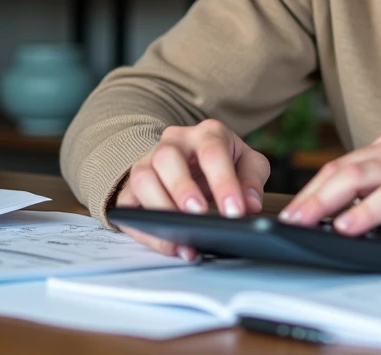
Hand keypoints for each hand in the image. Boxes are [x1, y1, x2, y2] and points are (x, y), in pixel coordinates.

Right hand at [114, 119, 269, 260]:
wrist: (195, 162)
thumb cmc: (224, 162)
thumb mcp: (248, 164)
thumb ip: (252, 180)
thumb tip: (250, 205)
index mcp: (206, 133)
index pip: (212, 152)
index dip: (223, 183)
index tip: (234, 212)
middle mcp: (173, 143)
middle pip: (168, 157)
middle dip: (183, 189)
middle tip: (199, 216)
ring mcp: (148, 163)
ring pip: (142, 178)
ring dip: (160, 208)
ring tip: (182, 236)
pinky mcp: (131, 188)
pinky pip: (128, 208)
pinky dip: (146, 230)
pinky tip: (169, 246)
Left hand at [278, 131, 380, 263]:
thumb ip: (377, 203)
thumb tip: (331, 223)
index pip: (340, 167)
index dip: (311, 191)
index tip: (288, 215)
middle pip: (343, 169)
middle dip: (309, 197)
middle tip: (286, 221)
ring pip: (361, 177)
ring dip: (326, 202)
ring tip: (303, 223)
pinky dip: (366, 211)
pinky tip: (347, 227)